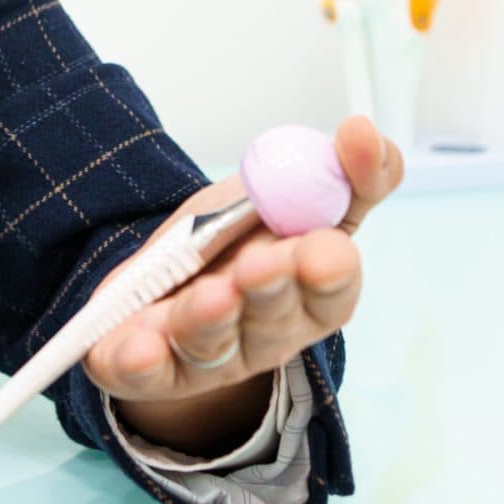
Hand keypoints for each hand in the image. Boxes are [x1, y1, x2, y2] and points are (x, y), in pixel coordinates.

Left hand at [84, 116, 403, 455]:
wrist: (173, 271)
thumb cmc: (242, 232)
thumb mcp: (292, 188)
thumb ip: (342, 169)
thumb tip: (364, 131)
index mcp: (310, 292)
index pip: (331, 291)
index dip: (329, 273)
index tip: (326, 249)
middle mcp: (266, 332)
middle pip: (273, 319)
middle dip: (269, 291)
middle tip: (260, 264)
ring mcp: (211, 355)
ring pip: (212, 343)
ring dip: (210, 320)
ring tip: (209, 296)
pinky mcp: (155, 369)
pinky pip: (148, 372)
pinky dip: (144, 363)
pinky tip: (139, 350)